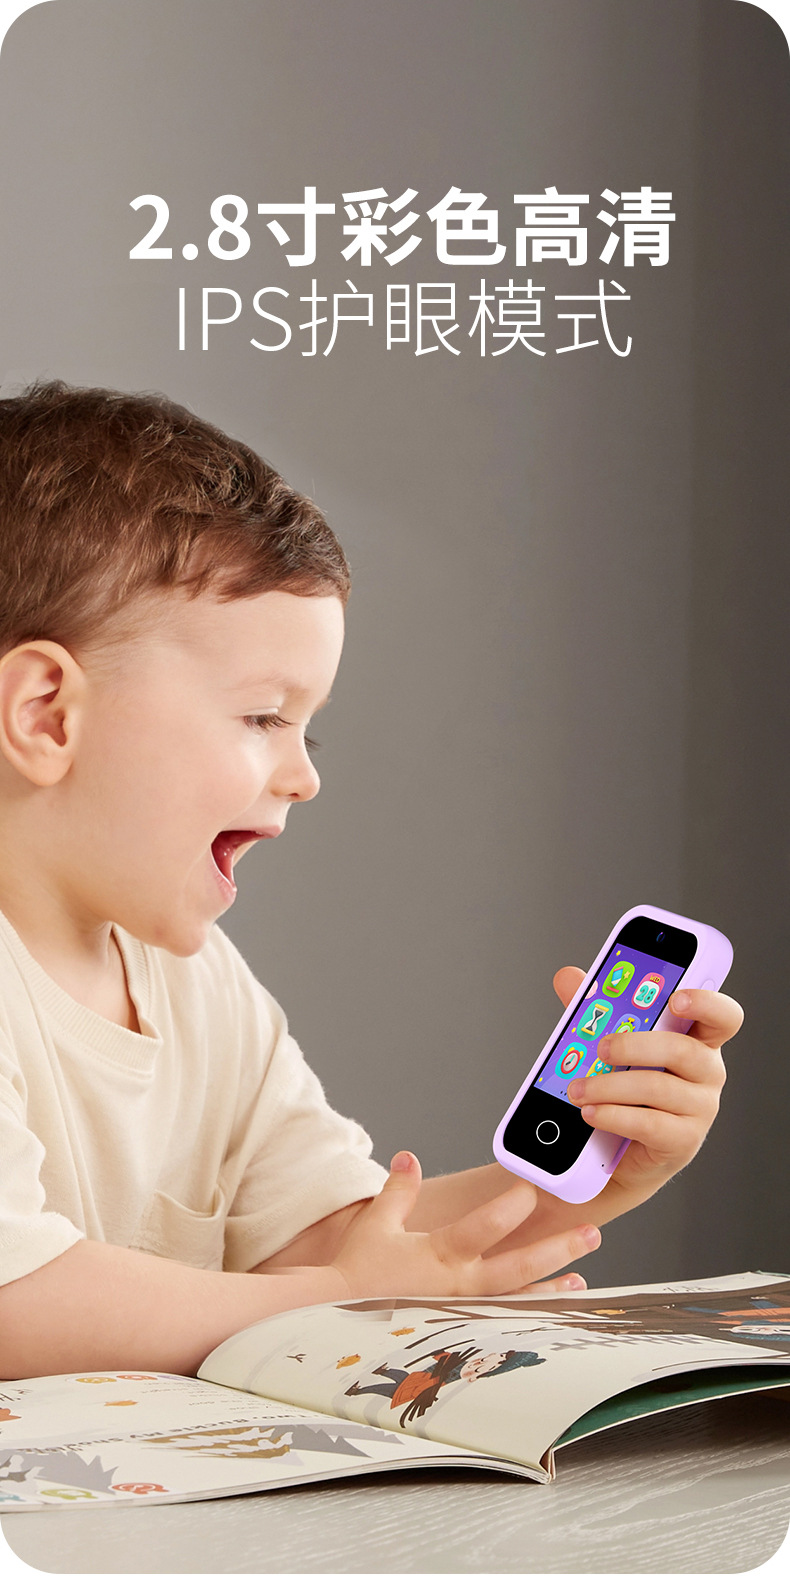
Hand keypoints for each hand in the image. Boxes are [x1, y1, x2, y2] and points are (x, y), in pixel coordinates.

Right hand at [331, 1151, 600, 1299]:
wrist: (338, 1315)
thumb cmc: (358, 1268)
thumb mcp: (378, 1222)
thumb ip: (400, 1189)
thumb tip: (411, 1157)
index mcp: (437, 1254)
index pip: (482, 1228)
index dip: (509, 1208)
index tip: (532, 1188)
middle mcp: (456, 1284)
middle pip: (515, 1267)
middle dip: (555, 1250)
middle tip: (590, 1232)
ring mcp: (462, 1310)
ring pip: (515, 1298)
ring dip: (550, 1286)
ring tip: (581, 1277)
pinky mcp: (461, 1326)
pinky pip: (504, 1317)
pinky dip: (530, 1310)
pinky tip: (555, 1303)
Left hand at [554, 965, 741, 1200]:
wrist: (620, 1148)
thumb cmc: (625, 1086)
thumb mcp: (612, 1043)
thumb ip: (595, 1008)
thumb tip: (568, 977)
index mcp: (697, 1039)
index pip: (723, 1016)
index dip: (707, 1003)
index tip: (676, 997)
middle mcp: (707, 1072)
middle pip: (683, 1049)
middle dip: (635, 1045)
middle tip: (601, 1048)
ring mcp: (700, 1109)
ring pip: (658, 1087)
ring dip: (609, 1086)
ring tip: (578, 1089)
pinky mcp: (683, 1141)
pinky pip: (648, 1124)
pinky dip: (613, 1116)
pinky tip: (591, 1112)